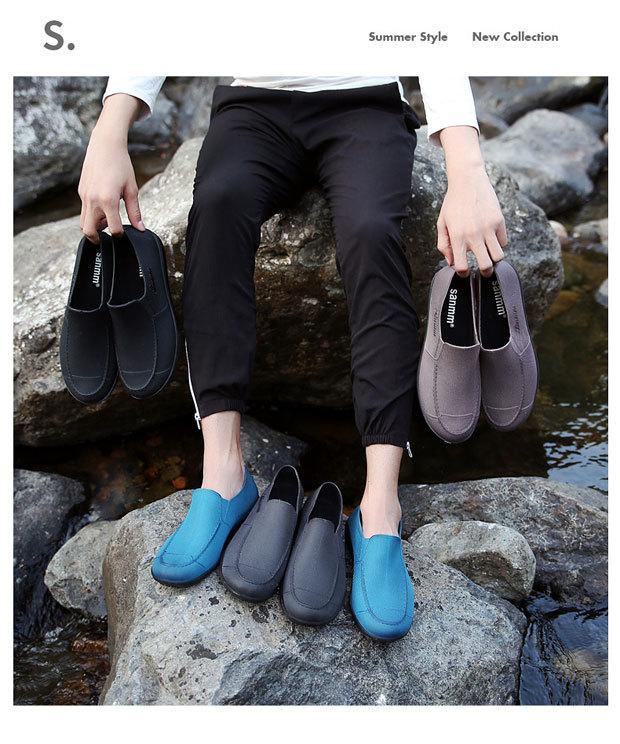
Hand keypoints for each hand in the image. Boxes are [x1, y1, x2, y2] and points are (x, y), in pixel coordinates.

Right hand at [78, 94, 143, 242]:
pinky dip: (92, 216)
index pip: (113, 229)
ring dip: (94, 227)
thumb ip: (135, 211)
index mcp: (108, 200)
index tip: (125, 234)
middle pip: (89, 231)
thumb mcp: (132, 189)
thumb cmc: (121, 164)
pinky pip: (83, 210)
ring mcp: (84, 196)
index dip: (120, 235)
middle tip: (108, 239)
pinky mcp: (81, 192)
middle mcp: (92, 200)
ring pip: (83, 222)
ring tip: (107, 223)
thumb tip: (140, 228)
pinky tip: (103, 210)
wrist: (105, 145)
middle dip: (98, 239)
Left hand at [436, 126, 506, 276]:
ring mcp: (489, 228)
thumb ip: (444, 245)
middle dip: (485, 272)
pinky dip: (499, 243)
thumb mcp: (442, 223)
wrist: (467, 180)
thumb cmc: (452, 203)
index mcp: (458, 237)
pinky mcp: (499, 221)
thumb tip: (450, 262)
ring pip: (499, 256)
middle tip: (482, 270)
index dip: (463, 273)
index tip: (464, 271)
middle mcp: (474, 234)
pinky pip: (503, 241)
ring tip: (489, 255)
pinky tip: (491, 238)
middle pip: (486, 265)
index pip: (462, 266)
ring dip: (494, 259)